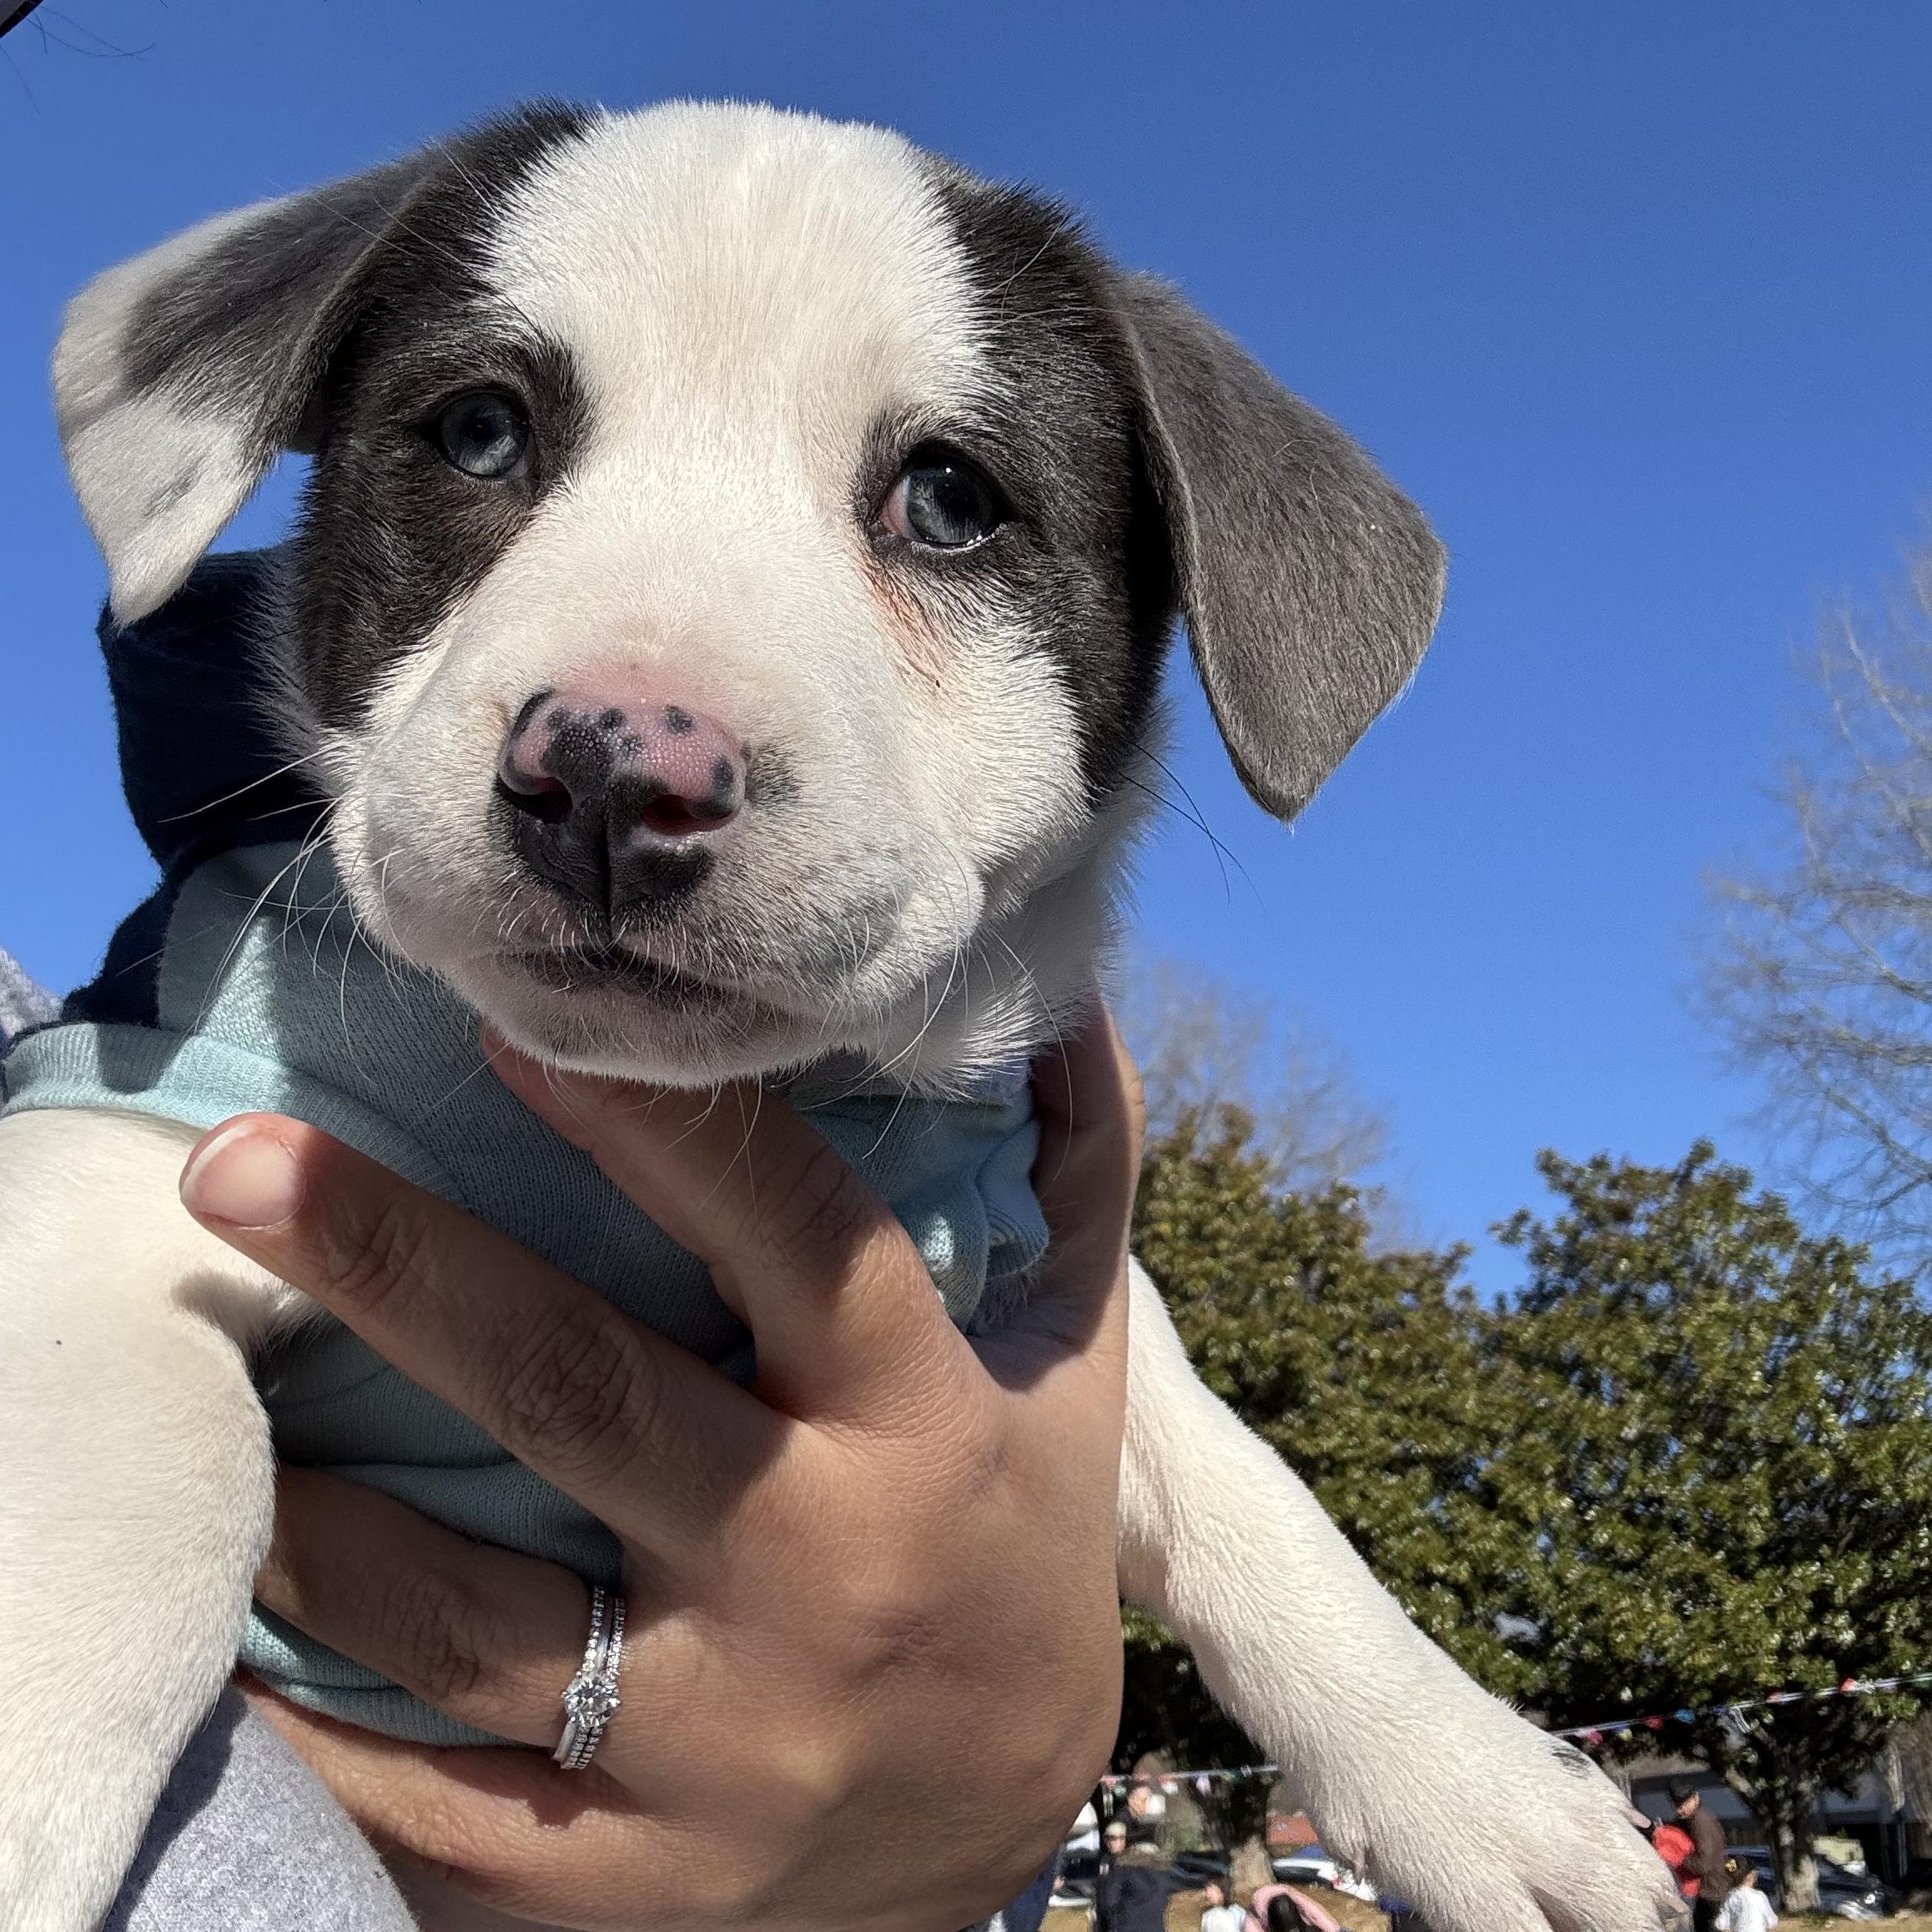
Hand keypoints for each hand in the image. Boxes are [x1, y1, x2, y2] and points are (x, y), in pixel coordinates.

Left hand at [178, 1009, 1142, 1931]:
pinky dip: (307, 1728)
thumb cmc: (1020, 1536)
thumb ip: (1073, 1170)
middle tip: (236, 1166)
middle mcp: (820, 1577)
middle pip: (581, 1396)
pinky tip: (219, 1628)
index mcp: (924, 1427)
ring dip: (314, 1507)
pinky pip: (429, 1810)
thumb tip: (1055, 988)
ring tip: (193, 1402)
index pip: (796, 1239)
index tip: (513, 1021)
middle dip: (401, 1267)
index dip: (661, 1123)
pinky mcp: (627, 1883)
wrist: (1006, 1826)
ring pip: (468, 1617)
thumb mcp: (1074, 1360)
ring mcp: (717, 1749)